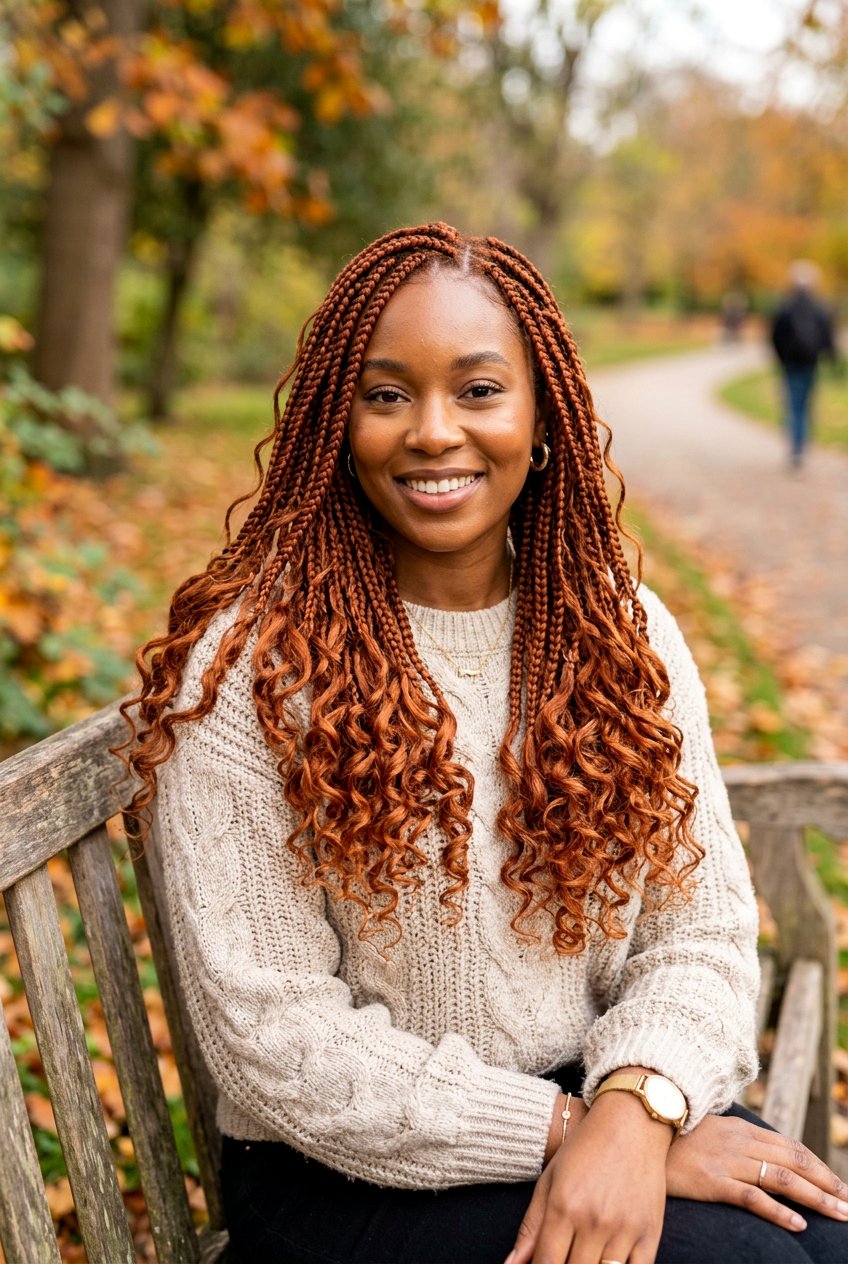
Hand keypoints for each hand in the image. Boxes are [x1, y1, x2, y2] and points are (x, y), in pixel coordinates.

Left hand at [506, 1090, 670, 1263]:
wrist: (632, 1122)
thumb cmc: (585, 1149)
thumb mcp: (550, 1180)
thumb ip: (531, 1227)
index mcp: (564, 1206)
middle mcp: (594, 1221)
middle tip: (564, 1255)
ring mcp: (624, 1230)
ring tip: (583, 1255)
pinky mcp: (649, 1234)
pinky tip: (606, 1262)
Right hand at [666, 1113, 847, 1232]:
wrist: (634, 1132)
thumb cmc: (669, 1138)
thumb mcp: (707, 1132)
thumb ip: (733, 1141)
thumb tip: (757, 1155)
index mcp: (740, 1129)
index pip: (791, 1146)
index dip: (818, 1166)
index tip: (838, 1184)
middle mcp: (738, 1142)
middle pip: (794, 1162)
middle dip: (827, 1184)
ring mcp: (726, 1161)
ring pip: (782, 1179)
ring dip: (817, 1199)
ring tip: (840, 1215)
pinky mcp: (711, 1180)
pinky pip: (752, 1197)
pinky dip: (779, 1211)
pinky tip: (798, 1224)